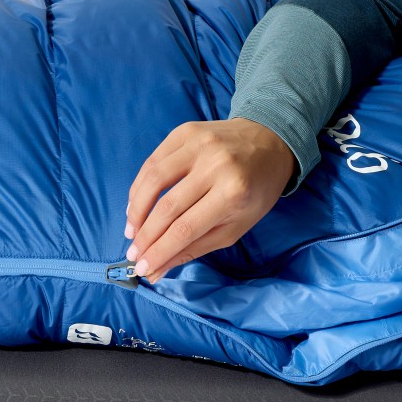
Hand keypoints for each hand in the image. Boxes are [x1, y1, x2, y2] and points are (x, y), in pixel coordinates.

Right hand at [124, 118, 296, 282]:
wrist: (269, 141)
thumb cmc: (256, 190)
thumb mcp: (235, 226)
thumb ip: (194, 249)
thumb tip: (156, 270)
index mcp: (234, 193)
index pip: (185, 229)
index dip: (159, 251)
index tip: (141, 267)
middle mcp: (216, 165)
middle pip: (167, 208)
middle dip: (145, 236)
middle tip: (132, 253)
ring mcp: (198, 144)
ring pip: (153, 181)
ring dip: (136, 210)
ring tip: (131, 231)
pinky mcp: (185, 131)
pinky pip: (153, 161)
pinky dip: (139, 186)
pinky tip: (136, 205)